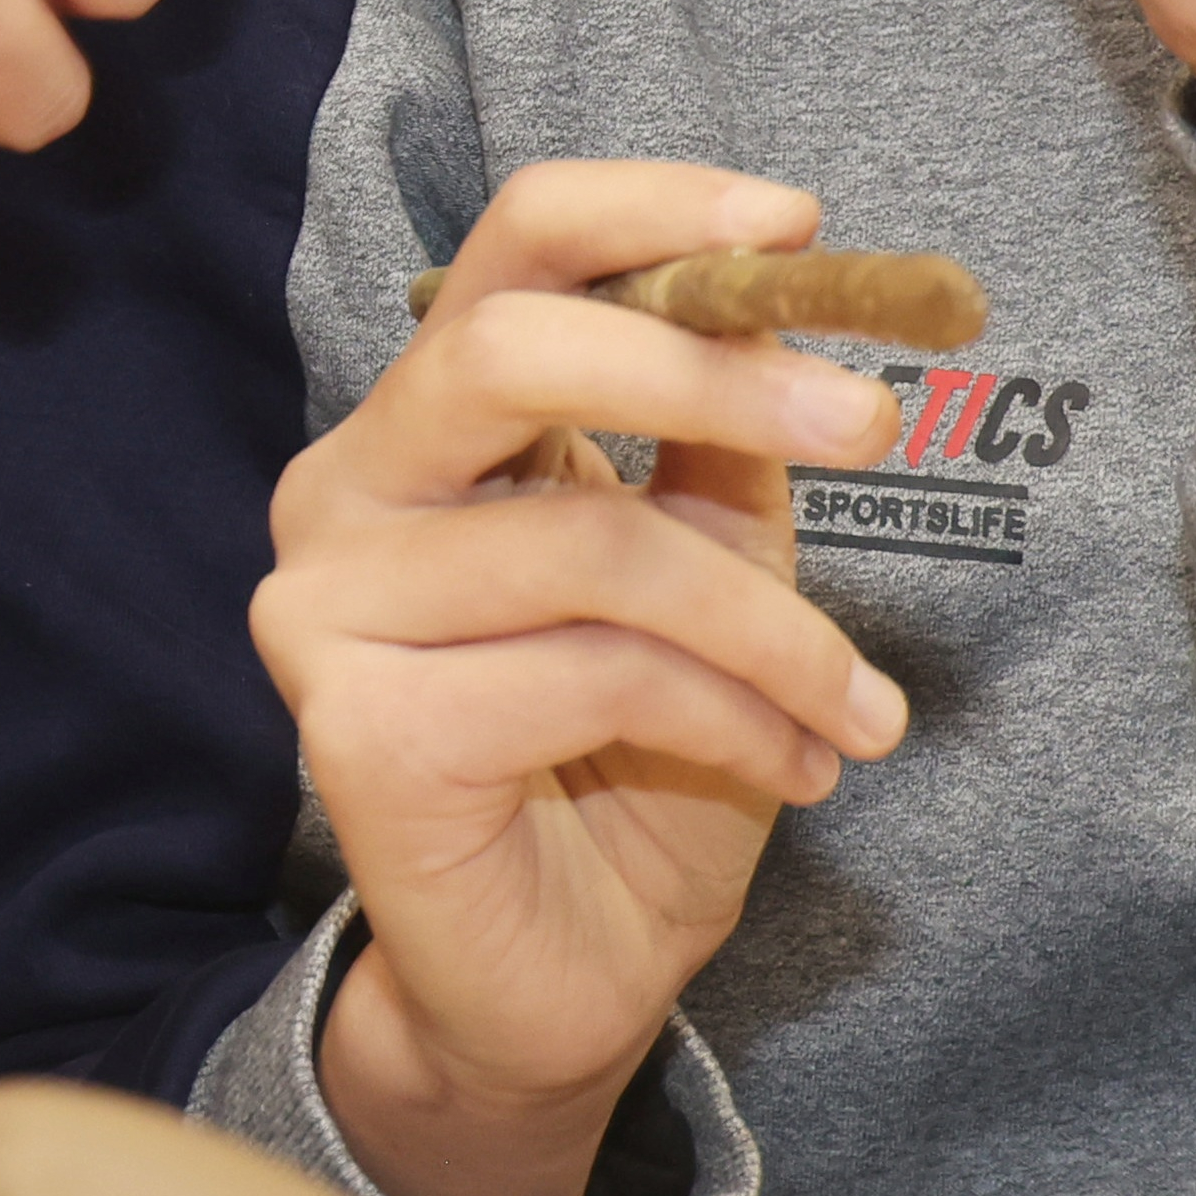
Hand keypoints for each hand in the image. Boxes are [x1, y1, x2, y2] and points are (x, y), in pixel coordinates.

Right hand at [256, 161, 913, 1195]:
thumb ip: (725, 447)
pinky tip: (790, 767)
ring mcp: (326, 609)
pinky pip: (593, 671)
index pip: (506, 252)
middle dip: (706, 370)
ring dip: (771, 624)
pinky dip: (730, 714)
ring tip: (857, 705)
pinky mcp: (358, 728)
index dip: (646, 209)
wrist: (569, 985)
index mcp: (422, 428)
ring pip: (593, 540)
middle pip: (506, 345)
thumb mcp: (713, 573)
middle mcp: (341, 492)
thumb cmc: (636, 766)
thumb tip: (799, 317)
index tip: (794, 222)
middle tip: (869, 426)